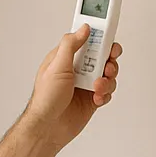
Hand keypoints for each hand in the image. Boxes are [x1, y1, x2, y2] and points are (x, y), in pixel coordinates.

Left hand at [21, 25, 121, 149]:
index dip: (99, 36)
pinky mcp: (92, 98)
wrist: (48, 127)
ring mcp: (86, 84)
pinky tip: (95, 98)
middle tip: (107, 65)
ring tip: (97, 86)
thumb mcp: (57, 66)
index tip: (109, 35)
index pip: (87, 40)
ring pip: (108, 74)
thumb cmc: (46, 98)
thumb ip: (70, 45)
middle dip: (109, 60)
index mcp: (67, 57)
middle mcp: (78, 69)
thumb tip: (84, 28)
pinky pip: (107, 91)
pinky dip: (105, 94)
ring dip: (107, 80)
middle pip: (102, 56)